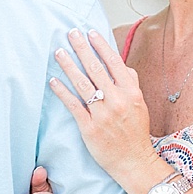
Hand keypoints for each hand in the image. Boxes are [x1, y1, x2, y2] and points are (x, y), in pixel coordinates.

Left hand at [49, 29, 159, 190]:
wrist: (133, 161)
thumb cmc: (135, 132)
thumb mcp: (140, 104)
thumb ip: (131, 83)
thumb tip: (123, 66)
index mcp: (131, 92)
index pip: (114, 62)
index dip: (101, 46)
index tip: (90, 32)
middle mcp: (117, 100)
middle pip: (96, 68)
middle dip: (82, 48)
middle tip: (70, 33)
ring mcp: (103, 114)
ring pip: (83, 84)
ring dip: (69, 65)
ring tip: (59, 52)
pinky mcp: (89, 127)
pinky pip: (74, 104)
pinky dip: (63, 91)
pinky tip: (53, 81)